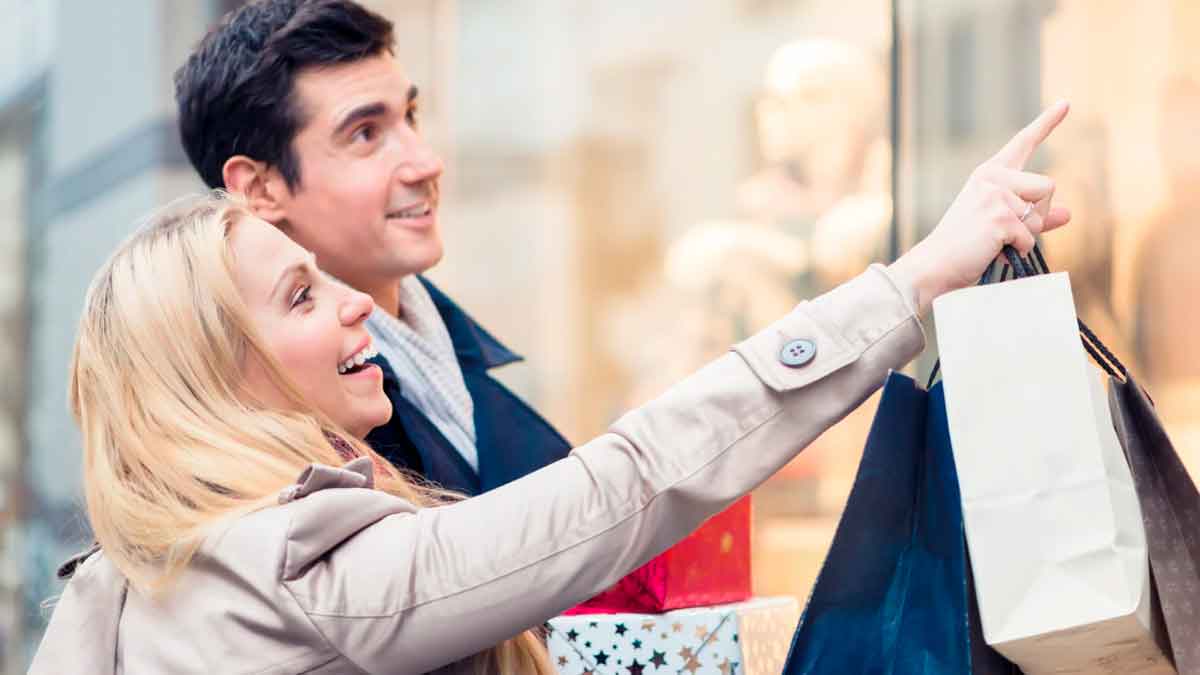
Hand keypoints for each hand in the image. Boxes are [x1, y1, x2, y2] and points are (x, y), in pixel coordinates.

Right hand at [888, 101, 1071, 315]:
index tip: (1066, 103)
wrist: (934, 266)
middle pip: (1047, 186)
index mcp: (988, 174)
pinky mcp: (999, 217)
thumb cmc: (963, 248)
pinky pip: (1030, 236)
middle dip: (1039, 214)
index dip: (1047, 123)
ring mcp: (994, 195)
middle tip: (1006, 233)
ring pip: (1042, 211)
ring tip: (996, 242)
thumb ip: (1035, 217)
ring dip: (1028, 234)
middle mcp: (991, 178)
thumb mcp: (1000, 225)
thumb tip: (1069, 213)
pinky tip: (993, 252)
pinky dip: (1017, 250)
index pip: (1023, 143)